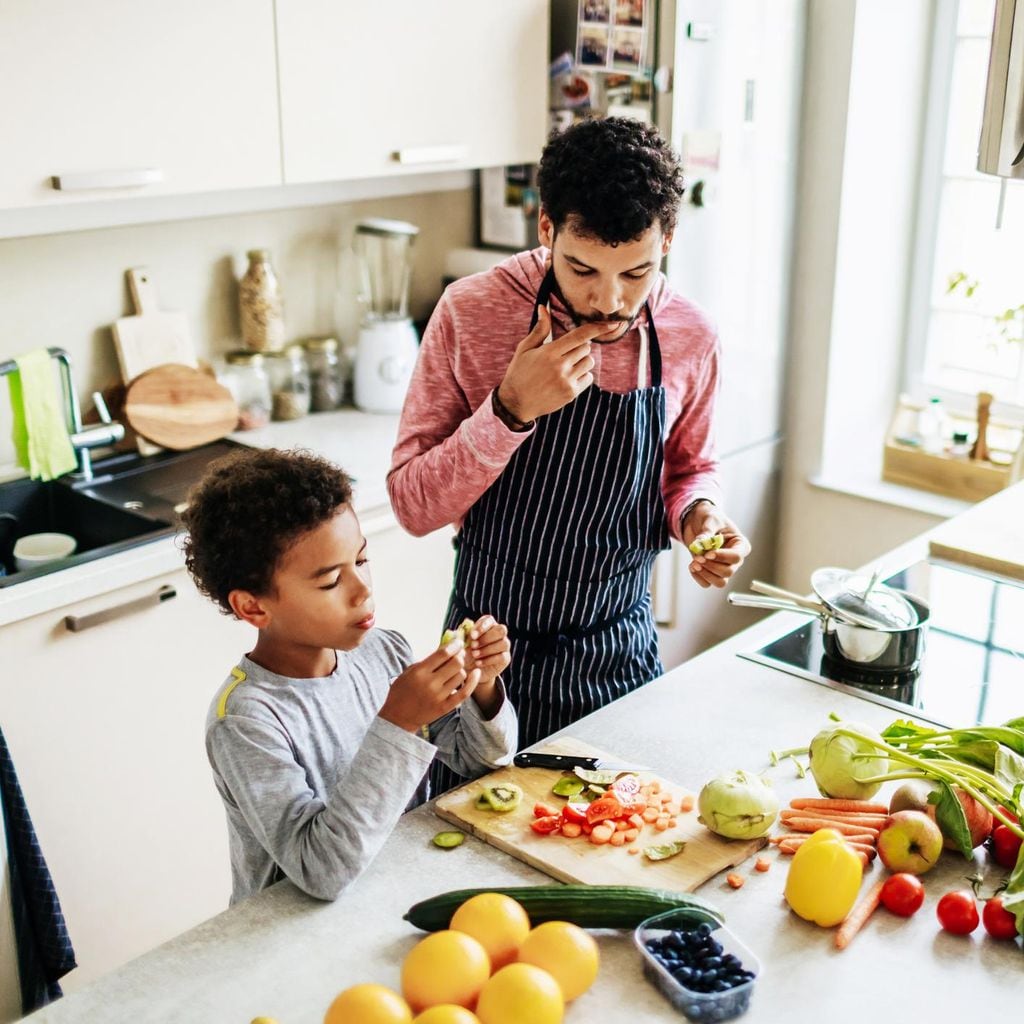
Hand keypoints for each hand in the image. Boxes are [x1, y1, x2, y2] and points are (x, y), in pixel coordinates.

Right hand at [378, 641, 480, 732]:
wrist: (398, 717)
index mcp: (419, 672)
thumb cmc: (402, 690)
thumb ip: (427, 660)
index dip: (454, 645)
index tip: (458, 642)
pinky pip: (465, 692)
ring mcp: (439, 696)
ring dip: (461, 669)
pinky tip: (476, 672)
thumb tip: (448, 647)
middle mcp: (430, 684)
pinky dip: (473, 681)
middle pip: (456, 663)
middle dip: (459, 656)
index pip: (443, 654)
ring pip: (461, 675)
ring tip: (455, 669)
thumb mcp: (409, 671)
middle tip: (459, 654)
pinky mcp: (445, 707)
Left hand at [464, 615, 510, 715]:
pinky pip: (502, 656)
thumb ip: (459, 637)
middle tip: (473, 646)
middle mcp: (498, 634)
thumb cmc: (464, 654)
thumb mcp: (459, 646)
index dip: (482, 626)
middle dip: (486, 638)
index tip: (472, 636)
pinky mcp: (505, 658)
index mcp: (487, 626)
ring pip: (504, 643)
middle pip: (501, 630)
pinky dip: (489, 660)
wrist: (469, 672)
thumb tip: (458, 632)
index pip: (490, 620)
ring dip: (487, 649)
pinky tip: (478, 663)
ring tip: (475, 655)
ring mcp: (504, 646)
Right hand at [497, 306, 616, 422]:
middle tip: (564, 354)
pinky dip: (582, 375)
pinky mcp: (571, 393)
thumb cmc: (519, 372)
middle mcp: (560, 366)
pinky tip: (567, 378)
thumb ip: (539, 329)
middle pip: (586, 348)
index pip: (580, 335)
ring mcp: (567, 381)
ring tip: (565, 366)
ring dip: (582, 361)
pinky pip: (588, 378)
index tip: (615, 323)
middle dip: (579, 347)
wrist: (516, 403)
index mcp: (549, 352)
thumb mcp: (525, 349)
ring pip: (589, 362)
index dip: (599, 328)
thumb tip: (544, 308)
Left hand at [681, 502, 750, 589]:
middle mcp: (734, 560)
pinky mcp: (711, 572)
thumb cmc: (710, 518)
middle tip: (698, 557)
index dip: (722, 557)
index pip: (737, 557)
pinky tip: (692, 566)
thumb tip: (700, 544)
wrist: (698, 522)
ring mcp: (723, 567)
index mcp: (740, 545)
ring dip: (706, 574)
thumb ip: (707, 532)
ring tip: (694, 562)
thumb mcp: (710, 520)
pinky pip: (707, 583)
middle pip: (728, 572)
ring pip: (720, 582)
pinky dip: (698, 577)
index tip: (708, 553)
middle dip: (711, 566)